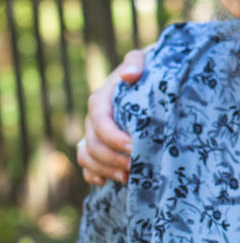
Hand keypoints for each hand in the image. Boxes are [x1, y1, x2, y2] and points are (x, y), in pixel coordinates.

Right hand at [76, 48, 145, 184]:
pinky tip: (106, 182)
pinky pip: (87, 164)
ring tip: (128, 176)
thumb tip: (129, 74)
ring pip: (87, 156)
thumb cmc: (147, 68)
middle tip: (136, 166)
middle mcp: (93, 118)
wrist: (149, 76)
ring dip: (104, 169)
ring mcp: (93, 133)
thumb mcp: (143, 60)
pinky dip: (93, 175)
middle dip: (112, 158)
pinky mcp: (99, 144)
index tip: (132, 146)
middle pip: (93, 144)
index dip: (113, 137)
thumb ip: (135, 62)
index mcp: (101, 99)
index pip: (100, 122)